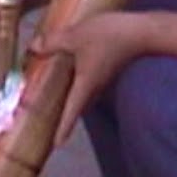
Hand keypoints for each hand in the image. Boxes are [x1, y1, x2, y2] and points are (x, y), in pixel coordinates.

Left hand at [31, 12, 148, 146]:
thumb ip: (53, 42)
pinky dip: (82, 82)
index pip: (72, 112)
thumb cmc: (109, 36)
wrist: (143, 31)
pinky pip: (93, 80)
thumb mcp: (75, 36)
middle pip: (80, 105)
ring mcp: (106, 76)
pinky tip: (76, 70)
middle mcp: (96, 85)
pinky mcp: (112, 65)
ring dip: (75, 98)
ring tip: (62, 97)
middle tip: (55, 122)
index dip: (64, 129)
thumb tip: (33, 47)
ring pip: (87, 93)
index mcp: (85, 84)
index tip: (57, 145)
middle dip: (68, 115)